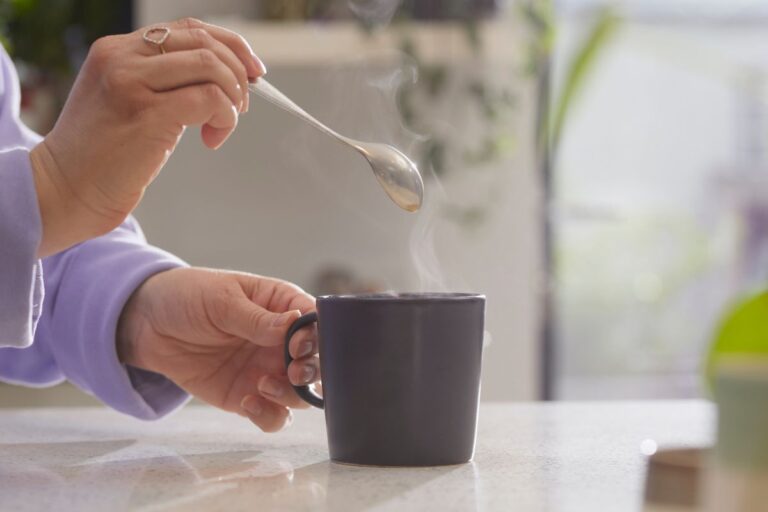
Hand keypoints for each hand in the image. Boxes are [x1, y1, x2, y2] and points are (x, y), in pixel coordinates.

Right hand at [31, 18, 265, 256]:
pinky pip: (209, 99)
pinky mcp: (147, 112)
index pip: (188, 28)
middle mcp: (122, 56)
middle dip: (238, 71)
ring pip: (210, 66)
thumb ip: (164, 81)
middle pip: (204, 41)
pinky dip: (224, 118)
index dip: (230, 45)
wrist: (67, 188)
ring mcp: (132, 81)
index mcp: (118, 49)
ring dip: (232, 96)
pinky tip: (212, 140)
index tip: (252, 70)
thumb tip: (226, 78)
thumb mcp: (129, 101)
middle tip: (242, 104)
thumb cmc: (104, 153)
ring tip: (224, 123)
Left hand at [117, 268, 319, 431]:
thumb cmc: (188, 297)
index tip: (296, 346)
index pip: (316, 321)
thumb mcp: (221, 299)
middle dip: (313, 371)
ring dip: (292, 396)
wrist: (147, 325)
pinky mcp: (248, 395)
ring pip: (302, 394)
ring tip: (262, 386)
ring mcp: (268, 370)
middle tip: (291, 373)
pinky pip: (274, 416)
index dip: (316, 337)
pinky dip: (269, 416)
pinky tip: (248, 402)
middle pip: (318, 362)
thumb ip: (257, 318)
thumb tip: (296, 324)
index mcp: (282, 305)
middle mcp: (282, 341)